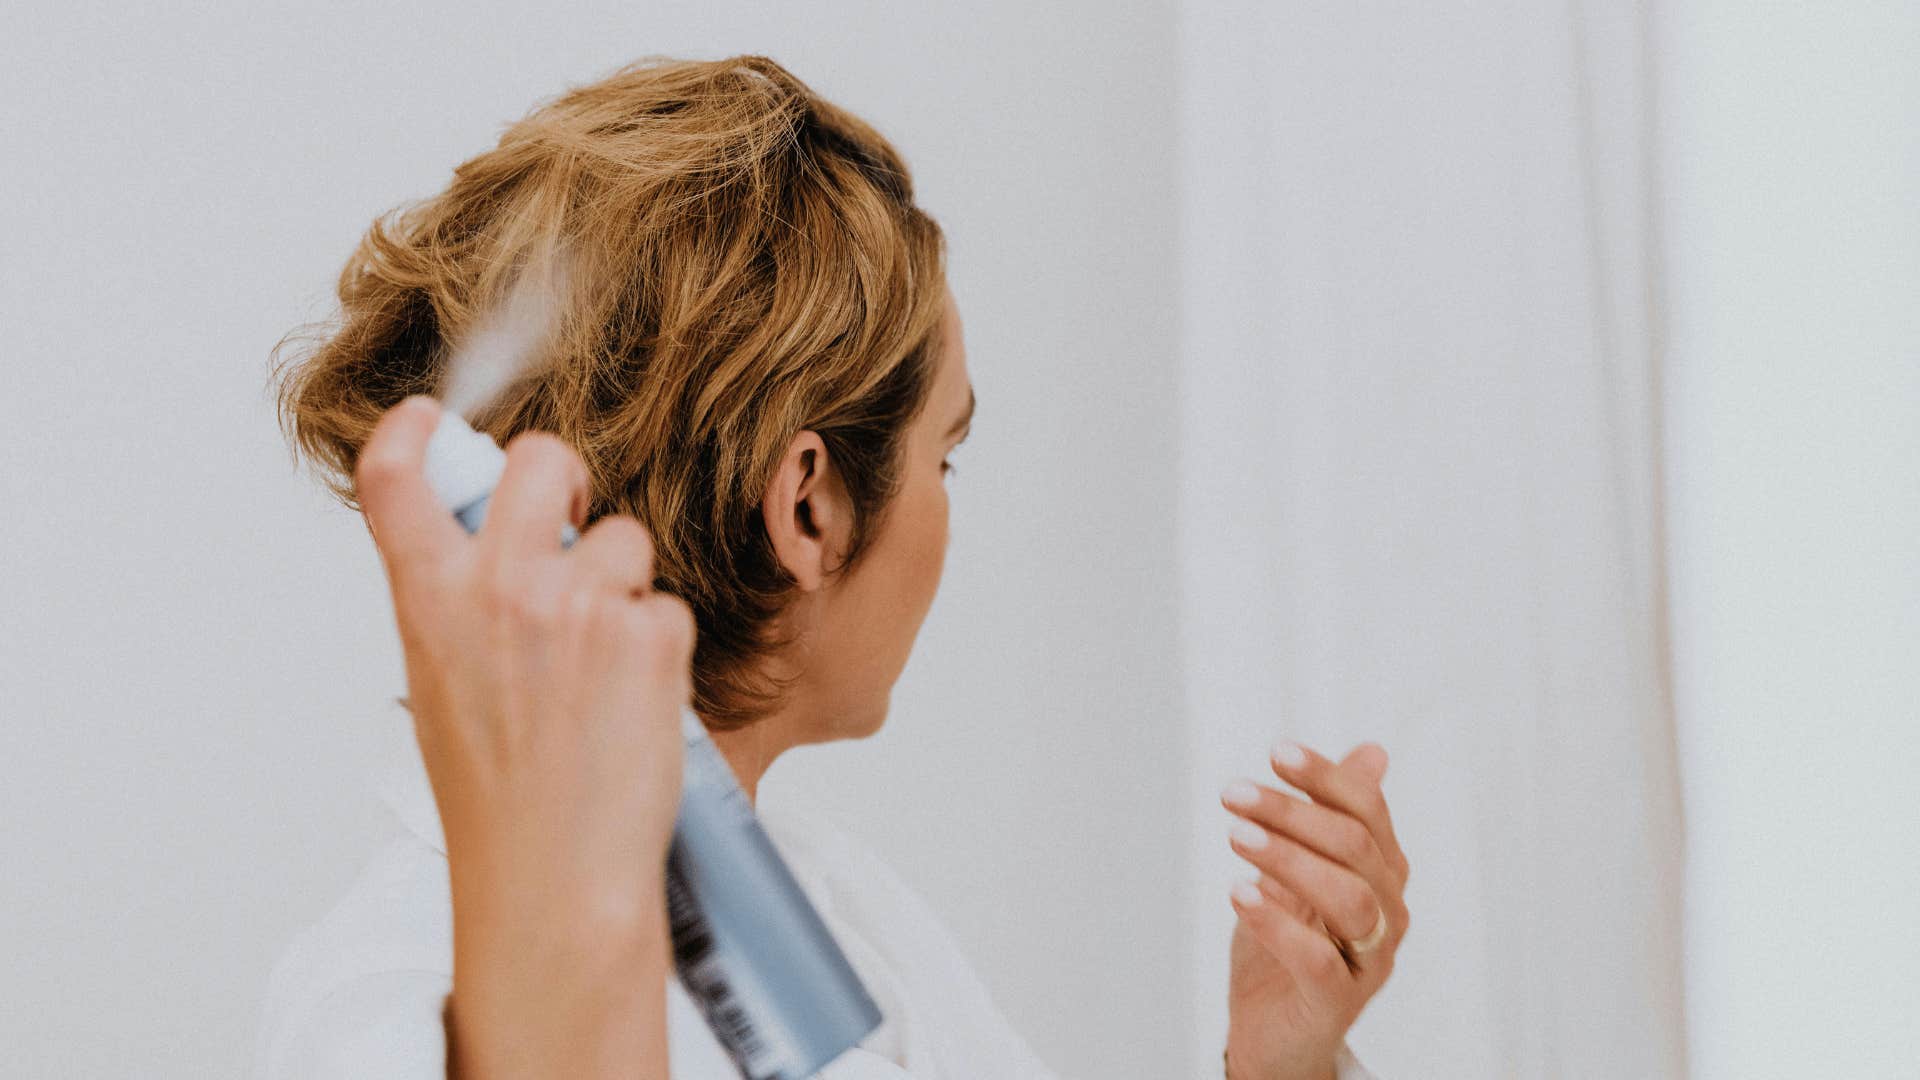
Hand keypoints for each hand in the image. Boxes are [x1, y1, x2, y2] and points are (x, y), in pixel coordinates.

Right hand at [356, 395, 694, 1077]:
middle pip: (544, 458)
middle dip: (567, 478)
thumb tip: (485, 543)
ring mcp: (578, 603)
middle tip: (574, 522)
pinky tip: (634, 703)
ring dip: (624, 586)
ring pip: (624, 538)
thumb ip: (456, 602)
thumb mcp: (442, 685)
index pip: (396, 474)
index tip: (435, 417)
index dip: (417, 429)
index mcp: (429, 597)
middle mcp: (499, 585)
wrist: (555, 876)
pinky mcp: (648, 633)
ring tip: (602, 669)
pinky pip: (667, 605)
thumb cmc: (498, 797)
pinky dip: (660, 647)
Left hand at [1219, 741, 1409, 1079]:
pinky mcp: (1338, 1001)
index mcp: (1383, 872)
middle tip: (1233, 793)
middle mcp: (1388, 911)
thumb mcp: (1301, 870)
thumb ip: (1333, 815)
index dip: (1325, 777)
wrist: (1275, 1032)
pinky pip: (1319, 960)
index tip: (1276, 751)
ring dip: (1288, 859)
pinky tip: (1239, 894)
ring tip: (1236, 835)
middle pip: (1354, 846)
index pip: (1367, 811)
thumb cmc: (1290, 944)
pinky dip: (1277, 923)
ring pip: (1346, 897)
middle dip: (1291, 811)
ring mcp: (1369, 959)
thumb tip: (1374, 752)